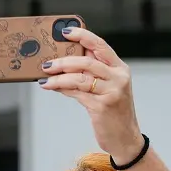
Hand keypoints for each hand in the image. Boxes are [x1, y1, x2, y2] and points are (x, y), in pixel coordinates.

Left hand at [37, 27, 143, 163]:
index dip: (83, 36)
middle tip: (47, 63)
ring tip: (45, 78)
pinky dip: (62, 89)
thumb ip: (92, 74)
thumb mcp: (108, 88)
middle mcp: (118, 78)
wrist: (125, 139)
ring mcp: (111, 92)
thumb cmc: (114, 112)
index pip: (101, 45)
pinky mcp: (102, 106)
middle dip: (64, 61)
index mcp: (120, 68)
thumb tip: (65, 63)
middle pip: (87, 61)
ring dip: (58, 78)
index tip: (65, 31)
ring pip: (79, 78)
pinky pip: (77, 93)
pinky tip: (53, 87)